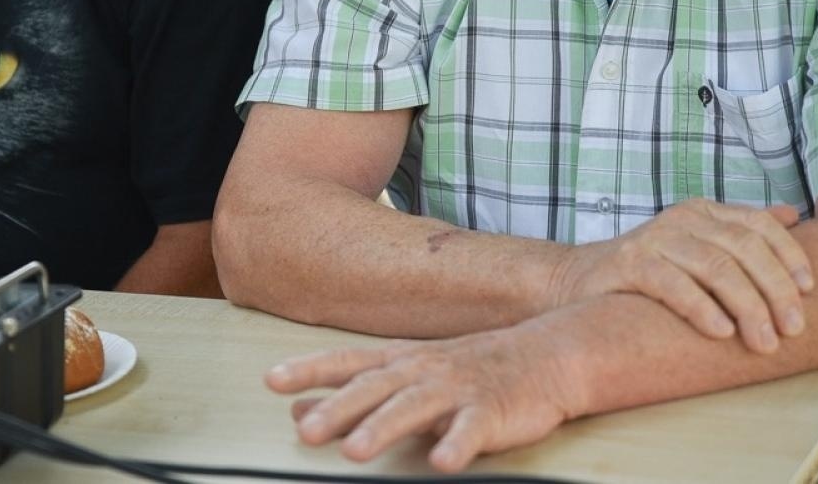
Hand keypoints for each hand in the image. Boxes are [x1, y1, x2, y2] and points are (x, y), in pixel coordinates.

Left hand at [264, 323, 582, 472]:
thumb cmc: (467, 370)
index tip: (271, 380)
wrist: (546, 355)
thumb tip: (297, 410)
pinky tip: (441, 463)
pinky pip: (471, 430)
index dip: (309, 371)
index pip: (346, 363)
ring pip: (414, 408)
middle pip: (374, 389)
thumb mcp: (405, 375)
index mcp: (399, 363)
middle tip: (306, 432)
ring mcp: (457, 390)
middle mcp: (422, 371)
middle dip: (338, 409)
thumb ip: (352, 393)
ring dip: (383, 428)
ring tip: (355, 452)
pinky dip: (456, 445)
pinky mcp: (491, 412)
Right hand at [557, 199, 813, 352]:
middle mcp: (681, 219)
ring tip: (763, 341)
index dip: (789, 255)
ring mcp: (654, 239)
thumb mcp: (697, 246)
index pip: (758, 225)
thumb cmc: (647, 270)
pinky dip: (702, 308)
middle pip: (743, 248)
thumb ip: (740, 231)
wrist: (578, 280)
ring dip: (747, 306)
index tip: (810, 291)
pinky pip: (674, 284)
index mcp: (703, 212)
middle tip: (794, 328)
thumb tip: (791, 216)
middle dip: (775, 290)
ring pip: (715, 266)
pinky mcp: (629, 264)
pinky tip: (721, 331)